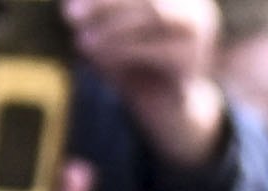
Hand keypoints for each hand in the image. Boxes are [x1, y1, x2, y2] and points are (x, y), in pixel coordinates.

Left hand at [59, 0, 225, 168]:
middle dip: (105, 3)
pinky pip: (157, 50)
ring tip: (81, 42)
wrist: (164, 103)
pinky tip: (98, 57)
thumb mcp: (110, 23)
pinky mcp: (192, 62)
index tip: (69, 0)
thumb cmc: (130, 53)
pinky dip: (123, 50)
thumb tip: (71, 5)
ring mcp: (198, 32)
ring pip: (156, 15)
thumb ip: (98, 9)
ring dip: (113, 28)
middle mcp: (193, 6)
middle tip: (68, 16)